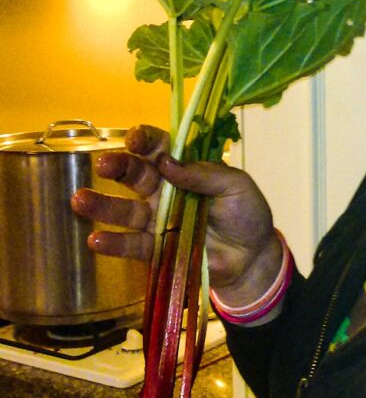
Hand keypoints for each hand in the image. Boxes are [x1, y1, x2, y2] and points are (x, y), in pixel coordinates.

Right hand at [70, 125, 283, 306]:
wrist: (252, 257)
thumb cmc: (246, 214)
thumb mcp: (236, 186)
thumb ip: (205, 174)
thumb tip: (167, 162)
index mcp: (184, 167)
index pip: (158, 148)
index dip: (144, 141)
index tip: (134, 140)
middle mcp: (164, 190)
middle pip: (135, 174)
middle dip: (118, 167)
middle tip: (103, 164)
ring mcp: (157, 220)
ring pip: (125, 210)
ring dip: (102, 204)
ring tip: (80, 200)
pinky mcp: (157, 249)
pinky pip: (132, 245)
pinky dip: (114, 243)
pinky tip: (96, 239)